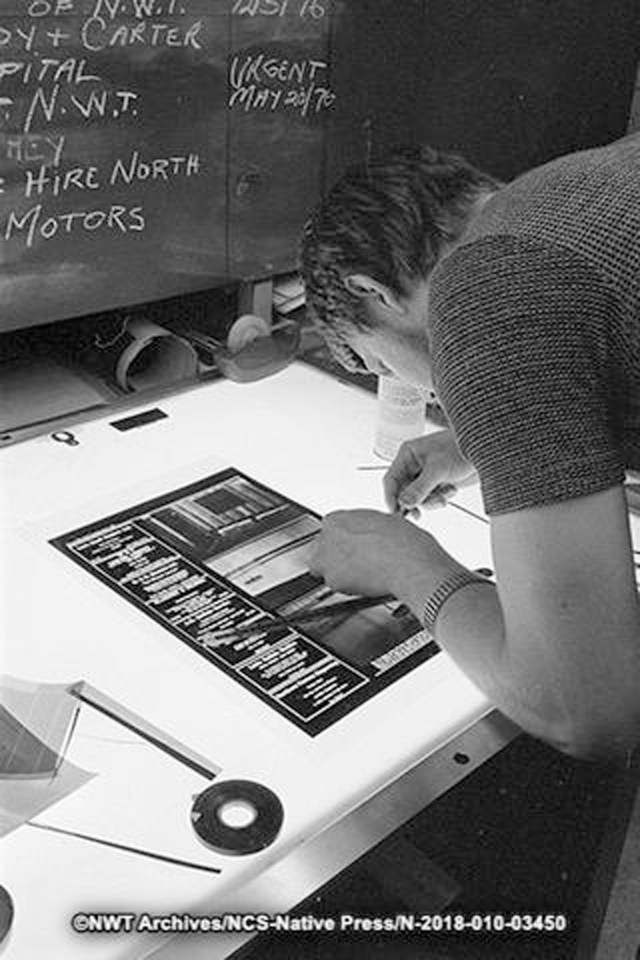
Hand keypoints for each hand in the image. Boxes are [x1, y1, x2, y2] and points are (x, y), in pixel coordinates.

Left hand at [309, 508, 439, 597]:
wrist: (411, 566)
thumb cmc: (406, 544)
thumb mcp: (385, 521)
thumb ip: (366, 526)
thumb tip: (367, 533)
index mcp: (338, 519)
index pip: (329, 530)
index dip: (343, 540)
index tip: (353, 546)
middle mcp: (327, 537)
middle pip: (320, 549)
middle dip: (334, 556)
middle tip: (354, 562)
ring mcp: (328, 560)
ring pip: (324, 569)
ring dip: (338, 572)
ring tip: (362, 574)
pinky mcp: (333, 581)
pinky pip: (336, 586)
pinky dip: (348, 586)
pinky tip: (366, 583)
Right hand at [383, 429, 476, 513]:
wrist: (486, 450)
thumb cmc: (460, 449)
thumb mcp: (438, 469)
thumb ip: (419, 488)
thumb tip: (404, 504)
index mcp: (408, 455)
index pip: (391, 479)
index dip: (391, 497)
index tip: (395, 513)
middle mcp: (414, 465)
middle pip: (403, 491)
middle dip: (414, 502)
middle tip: (417, 515)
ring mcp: (426, 475)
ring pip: (418, 498)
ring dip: (432, 500)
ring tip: (446, 493)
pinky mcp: (438, 482)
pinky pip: (432, 498)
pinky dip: (442, 498)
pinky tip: (452, 489)